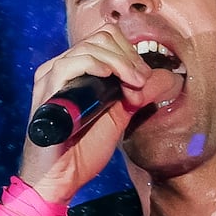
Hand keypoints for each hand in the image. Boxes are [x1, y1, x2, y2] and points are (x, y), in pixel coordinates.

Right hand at [17, 27, 183, 203]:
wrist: (61, 178)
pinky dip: (96, 66)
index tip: (144, 81)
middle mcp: (63, 67)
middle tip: (141, 84)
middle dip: (130, 58)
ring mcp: (52, 76)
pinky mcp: (46, 90)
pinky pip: (70, 64)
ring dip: (120, 63)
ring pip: (91, 46)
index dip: (132, 54)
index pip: (108, 38)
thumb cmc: (84, 149)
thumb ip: (140, 94)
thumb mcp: (120, 116)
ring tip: (132, 87)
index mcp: (78, 69)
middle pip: (102, 37)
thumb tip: (168, 76)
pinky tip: (110, 79)